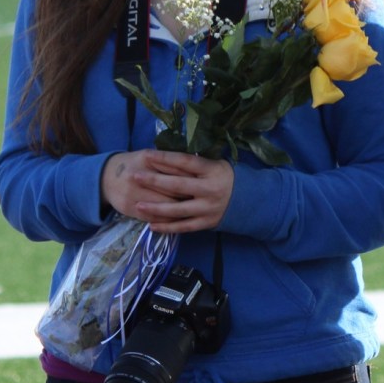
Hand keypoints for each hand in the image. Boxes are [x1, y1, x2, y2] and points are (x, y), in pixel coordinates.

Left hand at [102, 150, 233, 233]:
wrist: (248, 199)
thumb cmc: (224, 177)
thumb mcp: (215, 164)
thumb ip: (195, 164)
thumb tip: (166, 157)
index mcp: (212, 170)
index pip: (185, 162)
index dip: (165, 158)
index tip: (147, 155)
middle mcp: (210, 189)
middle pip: (177, 185)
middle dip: (154, 181)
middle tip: (135, 176)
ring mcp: (208, 208)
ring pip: (177, 209)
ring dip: (155, 208)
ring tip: (138, 205)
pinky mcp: (207, 223)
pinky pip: (183, 227)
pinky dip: (167, 227)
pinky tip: (151, 225)